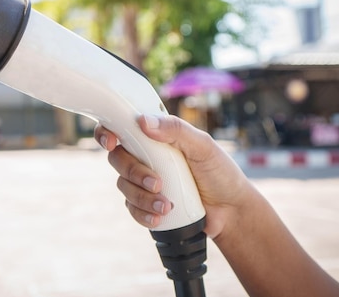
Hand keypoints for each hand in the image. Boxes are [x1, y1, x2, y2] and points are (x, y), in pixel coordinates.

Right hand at [95, 114, 253, 238]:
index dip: (107, 132)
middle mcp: (144, 156)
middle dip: (134, 173)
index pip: (121, 128)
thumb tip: (143, 121)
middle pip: (117, 159)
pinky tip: (160, 216)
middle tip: (158, 183)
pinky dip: (143, 213)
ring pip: (123, 186)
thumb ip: (175, 130)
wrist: (231, 211)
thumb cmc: (220, 173)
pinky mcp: (145, 203)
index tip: (112, 142)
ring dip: (142, 197)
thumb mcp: (203, 146)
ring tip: (167, 205)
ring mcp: (143, 181)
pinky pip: (131, 208)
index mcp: (155, 137)